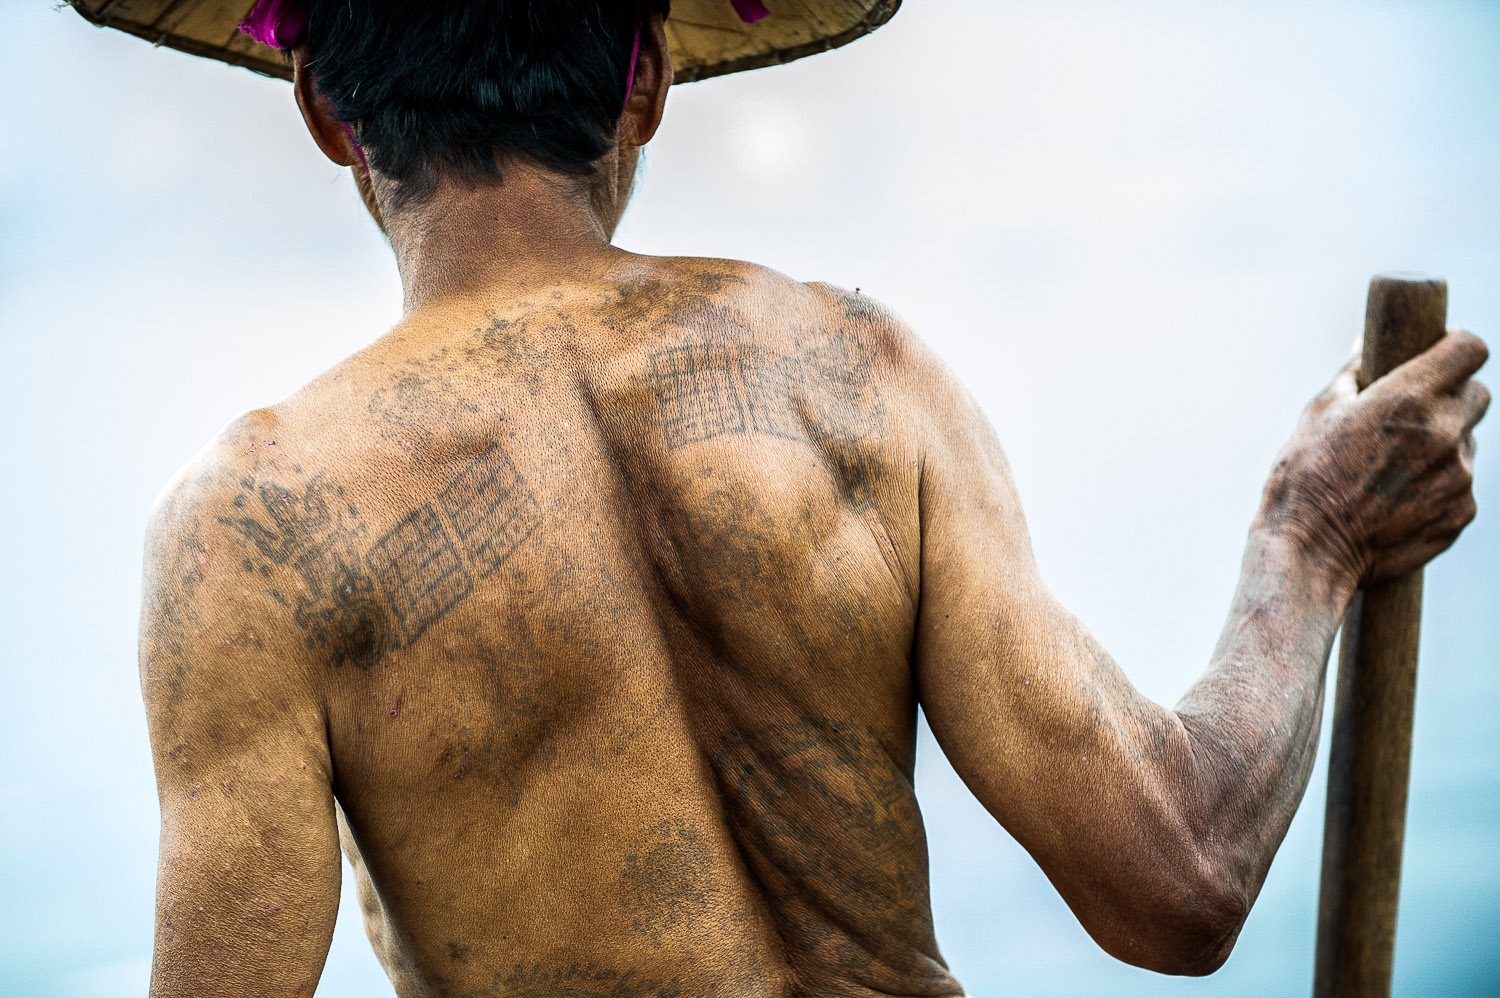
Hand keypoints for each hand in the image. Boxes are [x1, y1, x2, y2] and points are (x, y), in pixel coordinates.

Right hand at [1261, 330, 1488, 584]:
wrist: (1310, 552)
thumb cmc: (1303, 478)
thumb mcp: (1318, 414)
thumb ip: (1352, 375)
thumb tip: (1364, 347)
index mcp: (1408, 398)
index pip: (1469, 349)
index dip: (1456, 347)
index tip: (1441, 353)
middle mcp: (1444, 433)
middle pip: (1478, 395)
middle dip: (1452, 397)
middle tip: (1415, 414)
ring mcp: (1459, 476)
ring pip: (1466, 443)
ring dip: (1442, 446)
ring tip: (1394, 469)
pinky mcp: (1462, 512)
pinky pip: (1461, 486)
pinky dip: (1438, 486)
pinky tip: (1399, 499)